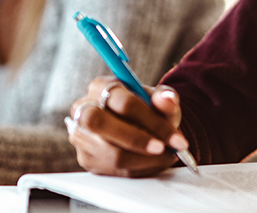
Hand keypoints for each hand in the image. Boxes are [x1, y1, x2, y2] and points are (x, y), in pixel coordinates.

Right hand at [67, 76, 188, 176]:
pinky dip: (139, 168)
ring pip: (111, 153)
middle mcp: (84, 109)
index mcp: (101, 86)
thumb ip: (165, 98)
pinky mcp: (85, 157)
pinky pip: (113, 169)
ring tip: (165, 157)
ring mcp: (81, 135)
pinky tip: (152, 162)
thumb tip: (168, 99)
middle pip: (102, 125)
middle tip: (164, 149)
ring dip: (144, 159)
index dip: (153, 122)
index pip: (125, 104)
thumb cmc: (145, 108)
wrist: (134, 124)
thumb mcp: (157, 99)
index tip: (176, 139)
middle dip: (138, 141)